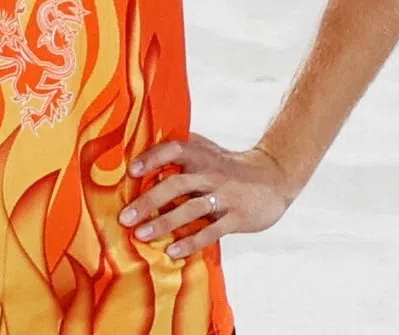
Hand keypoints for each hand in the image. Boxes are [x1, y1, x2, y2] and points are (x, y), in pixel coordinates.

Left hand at [118, 133, 292, 259]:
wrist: (272, 177)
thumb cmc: (228, 165)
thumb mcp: (207, 150)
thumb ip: (182, 149)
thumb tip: (142, 147)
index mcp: (200, 154)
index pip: (173, 150)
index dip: (152, 158)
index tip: (131, 171)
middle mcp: (210, 173)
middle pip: (176, 184)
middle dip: (149, 201)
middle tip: (125, 217)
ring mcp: (224, 195)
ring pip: (191, 210)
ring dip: (164, 223)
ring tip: (141, 235)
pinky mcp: (236, 217)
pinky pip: (211, 231)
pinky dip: (191, 242)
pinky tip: (172, 251)